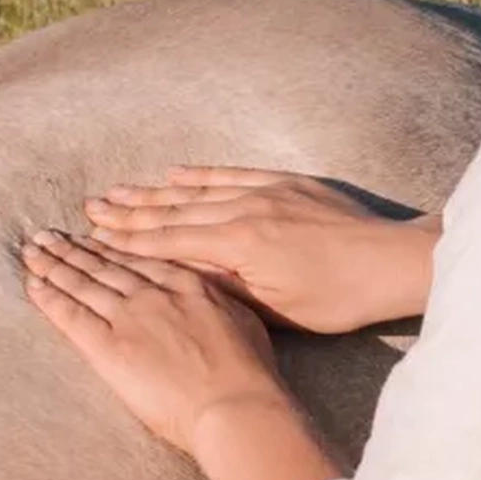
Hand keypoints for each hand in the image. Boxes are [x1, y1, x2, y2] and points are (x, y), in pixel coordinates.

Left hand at [21, 230, 285, 453]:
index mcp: (188, 282)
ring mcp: (130, 316)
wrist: (233, 403)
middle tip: (49, 234)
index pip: (139, 258)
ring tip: (34, 250)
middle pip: (105, 264)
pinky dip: (50, 297)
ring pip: (84, 282)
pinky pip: (72, 315)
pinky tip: (34, 283)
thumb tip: (206, 293)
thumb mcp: (241, 316)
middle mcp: (154, 291)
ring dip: (55, 264)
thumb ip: (215, 298)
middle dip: (75, 247)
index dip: (112, 245)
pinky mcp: (109, 347)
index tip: (93, 234)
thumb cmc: (248, 370)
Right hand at [84, 167, 439, 334]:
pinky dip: (202, 175)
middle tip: (90, 208)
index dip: (128, 240)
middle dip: (130, 212)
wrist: (389, 261)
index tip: (93, 236)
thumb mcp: (274, 307)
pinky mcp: (288, 184)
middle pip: (176, 211)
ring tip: (121, 190)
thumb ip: (225, 288)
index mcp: (238, 245)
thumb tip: (181, 275)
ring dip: (156, 191)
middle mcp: (246, 210)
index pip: (170, 242)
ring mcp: (267, 192)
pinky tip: (178, 173)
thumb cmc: (336, 298)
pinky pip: (233, 175)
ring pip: (199, 191)